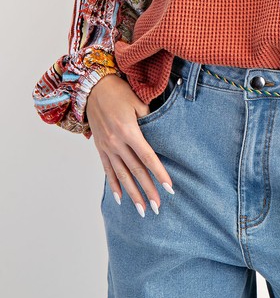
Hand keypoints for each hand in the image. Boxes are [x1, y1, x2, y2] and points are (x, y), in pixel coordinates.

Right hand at [86, 72, 174, 216]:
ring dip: (132, 194)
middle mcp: (116, 143)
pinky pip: (108, 170)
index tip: (169, 188)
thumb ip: (149, 120)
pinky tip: (120, 198)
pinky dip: (114, 185)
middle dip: (148, 190)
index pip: (148, 157)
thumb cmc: (119, 92)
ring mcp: (107, 147)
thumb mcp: (138, 102)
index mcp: (129, 131)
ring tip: (142, 210)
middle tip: (158, 207)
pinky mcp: (100, 148)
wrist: (92, 88)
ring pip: (122, 175)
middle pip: (136, 171)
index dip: (159, 173)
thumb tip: (160, 135)